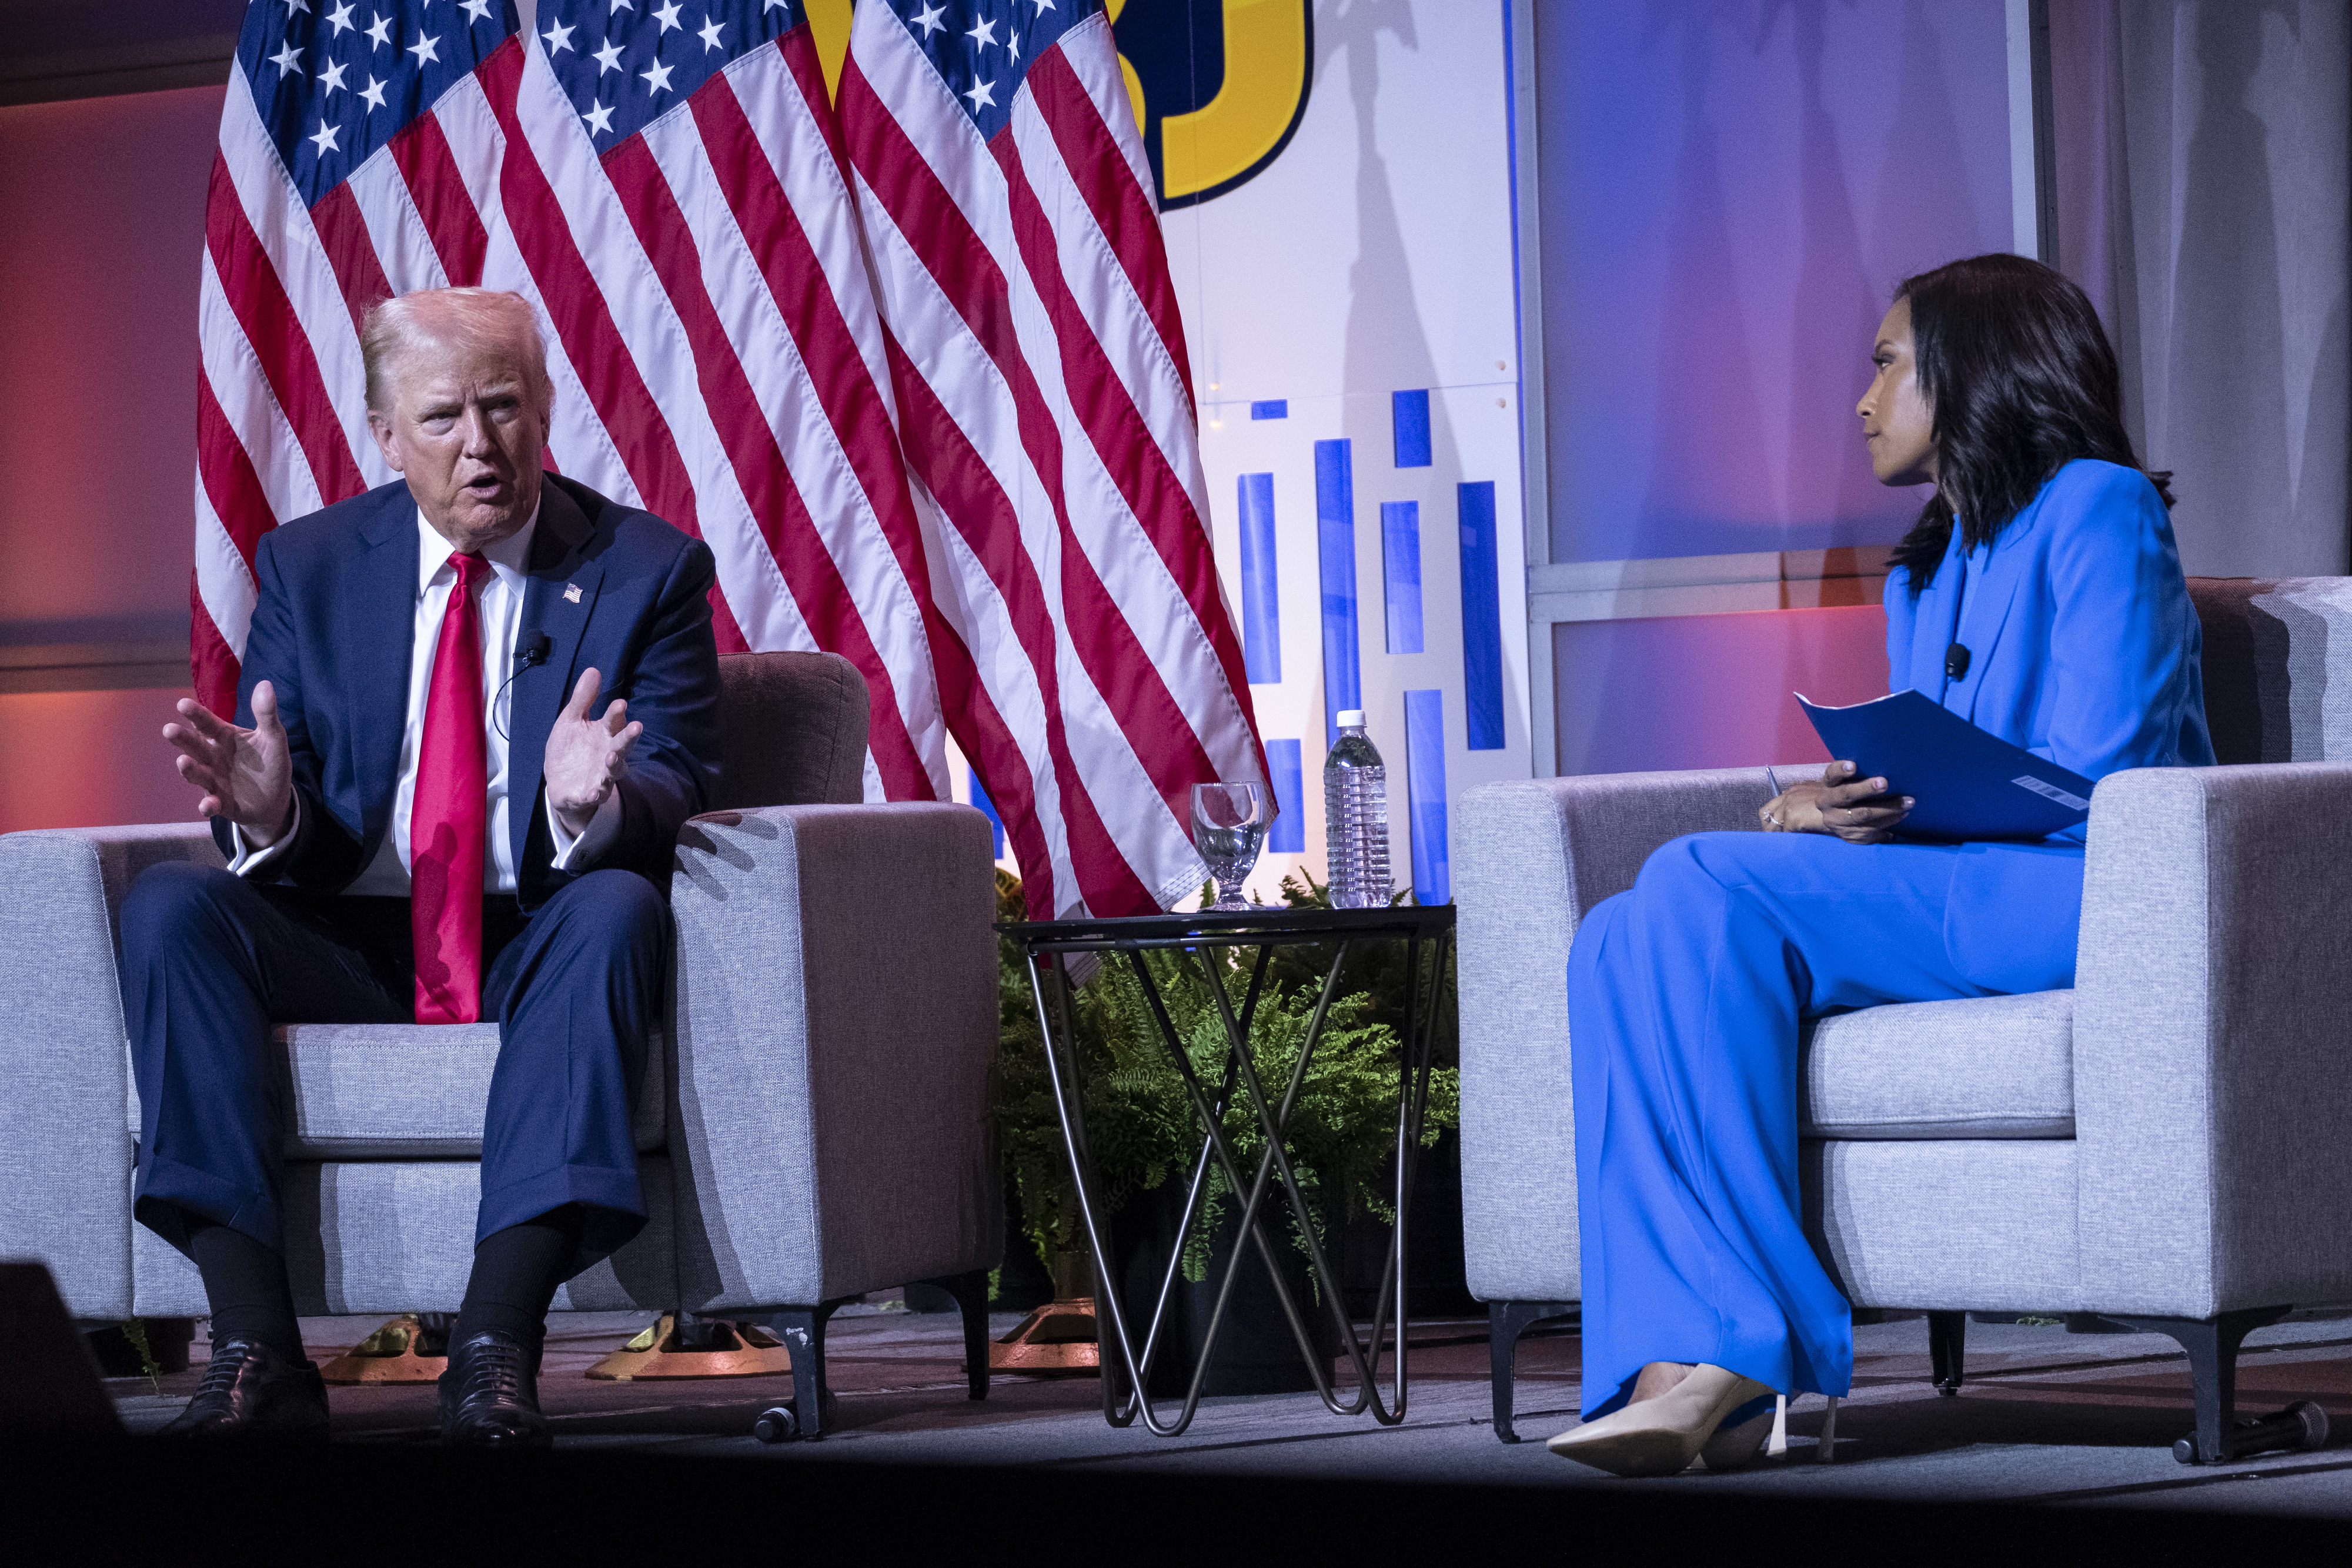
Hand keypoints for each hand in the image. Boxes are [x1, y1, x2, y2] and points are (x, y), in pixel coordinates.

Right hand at [164, 682, 294, 843]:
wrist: (276, 799)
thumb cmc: (270, 763)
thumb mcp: (274, 738)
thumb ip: (267, 714)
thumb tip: (265, 683)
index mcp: (224, 738)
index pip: (207, 723)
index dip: (196, 714)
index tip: (182, 703)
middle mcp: (213, 757)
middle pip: (195, 746)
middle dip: (182, 739)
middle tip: (169, 730)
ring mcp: (214, 781)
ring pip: (197, 775)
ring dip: (189, 770)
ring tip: (183, 762)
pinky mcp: (221, 804)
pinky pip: (211, 805)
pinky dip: (208, 805)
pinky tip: (208, 804)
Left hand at [544, 668, 642, 836]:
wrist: (561, 782)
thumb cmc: (570, 748)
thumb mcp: (571, 720)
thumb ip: (584, 699)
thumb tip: (593, 670)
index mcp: (604, 733)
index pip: (613, 720)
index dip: (616, 712)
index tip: (619, 704)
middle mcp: (609, 752)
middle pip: (622, 744)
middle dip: (629, 736)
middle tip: (636, 726)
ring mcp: (603, 773)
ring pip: (614, 769)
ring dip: (614, 764)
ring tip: (611, 758)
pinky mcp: (592, 792)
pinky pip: (597, 793)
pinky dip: (597, 793)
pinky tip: (594, 792)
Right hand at [1759, 759, 1911, 843]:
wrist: (1829, 818)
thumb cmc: (1844, 793)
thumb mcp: (1843, 783)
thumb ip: (1856, 775)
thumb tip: (1885, 763)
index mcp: (1827, 787)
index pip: (1831, 776)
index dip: (1841, 770)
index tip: (1853, 765)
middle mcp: (1828, 804)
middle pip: (1846, 796)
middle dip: (1866, 789)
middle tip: (1885, 783)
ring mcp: (1836, 821)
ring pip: (1861, 816)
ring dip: (1886, 810)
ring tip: (1907, 803)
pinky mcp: (1847, 835)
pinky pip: (1868, 832)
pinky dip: (1887, 824)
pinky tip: (1901, 816)